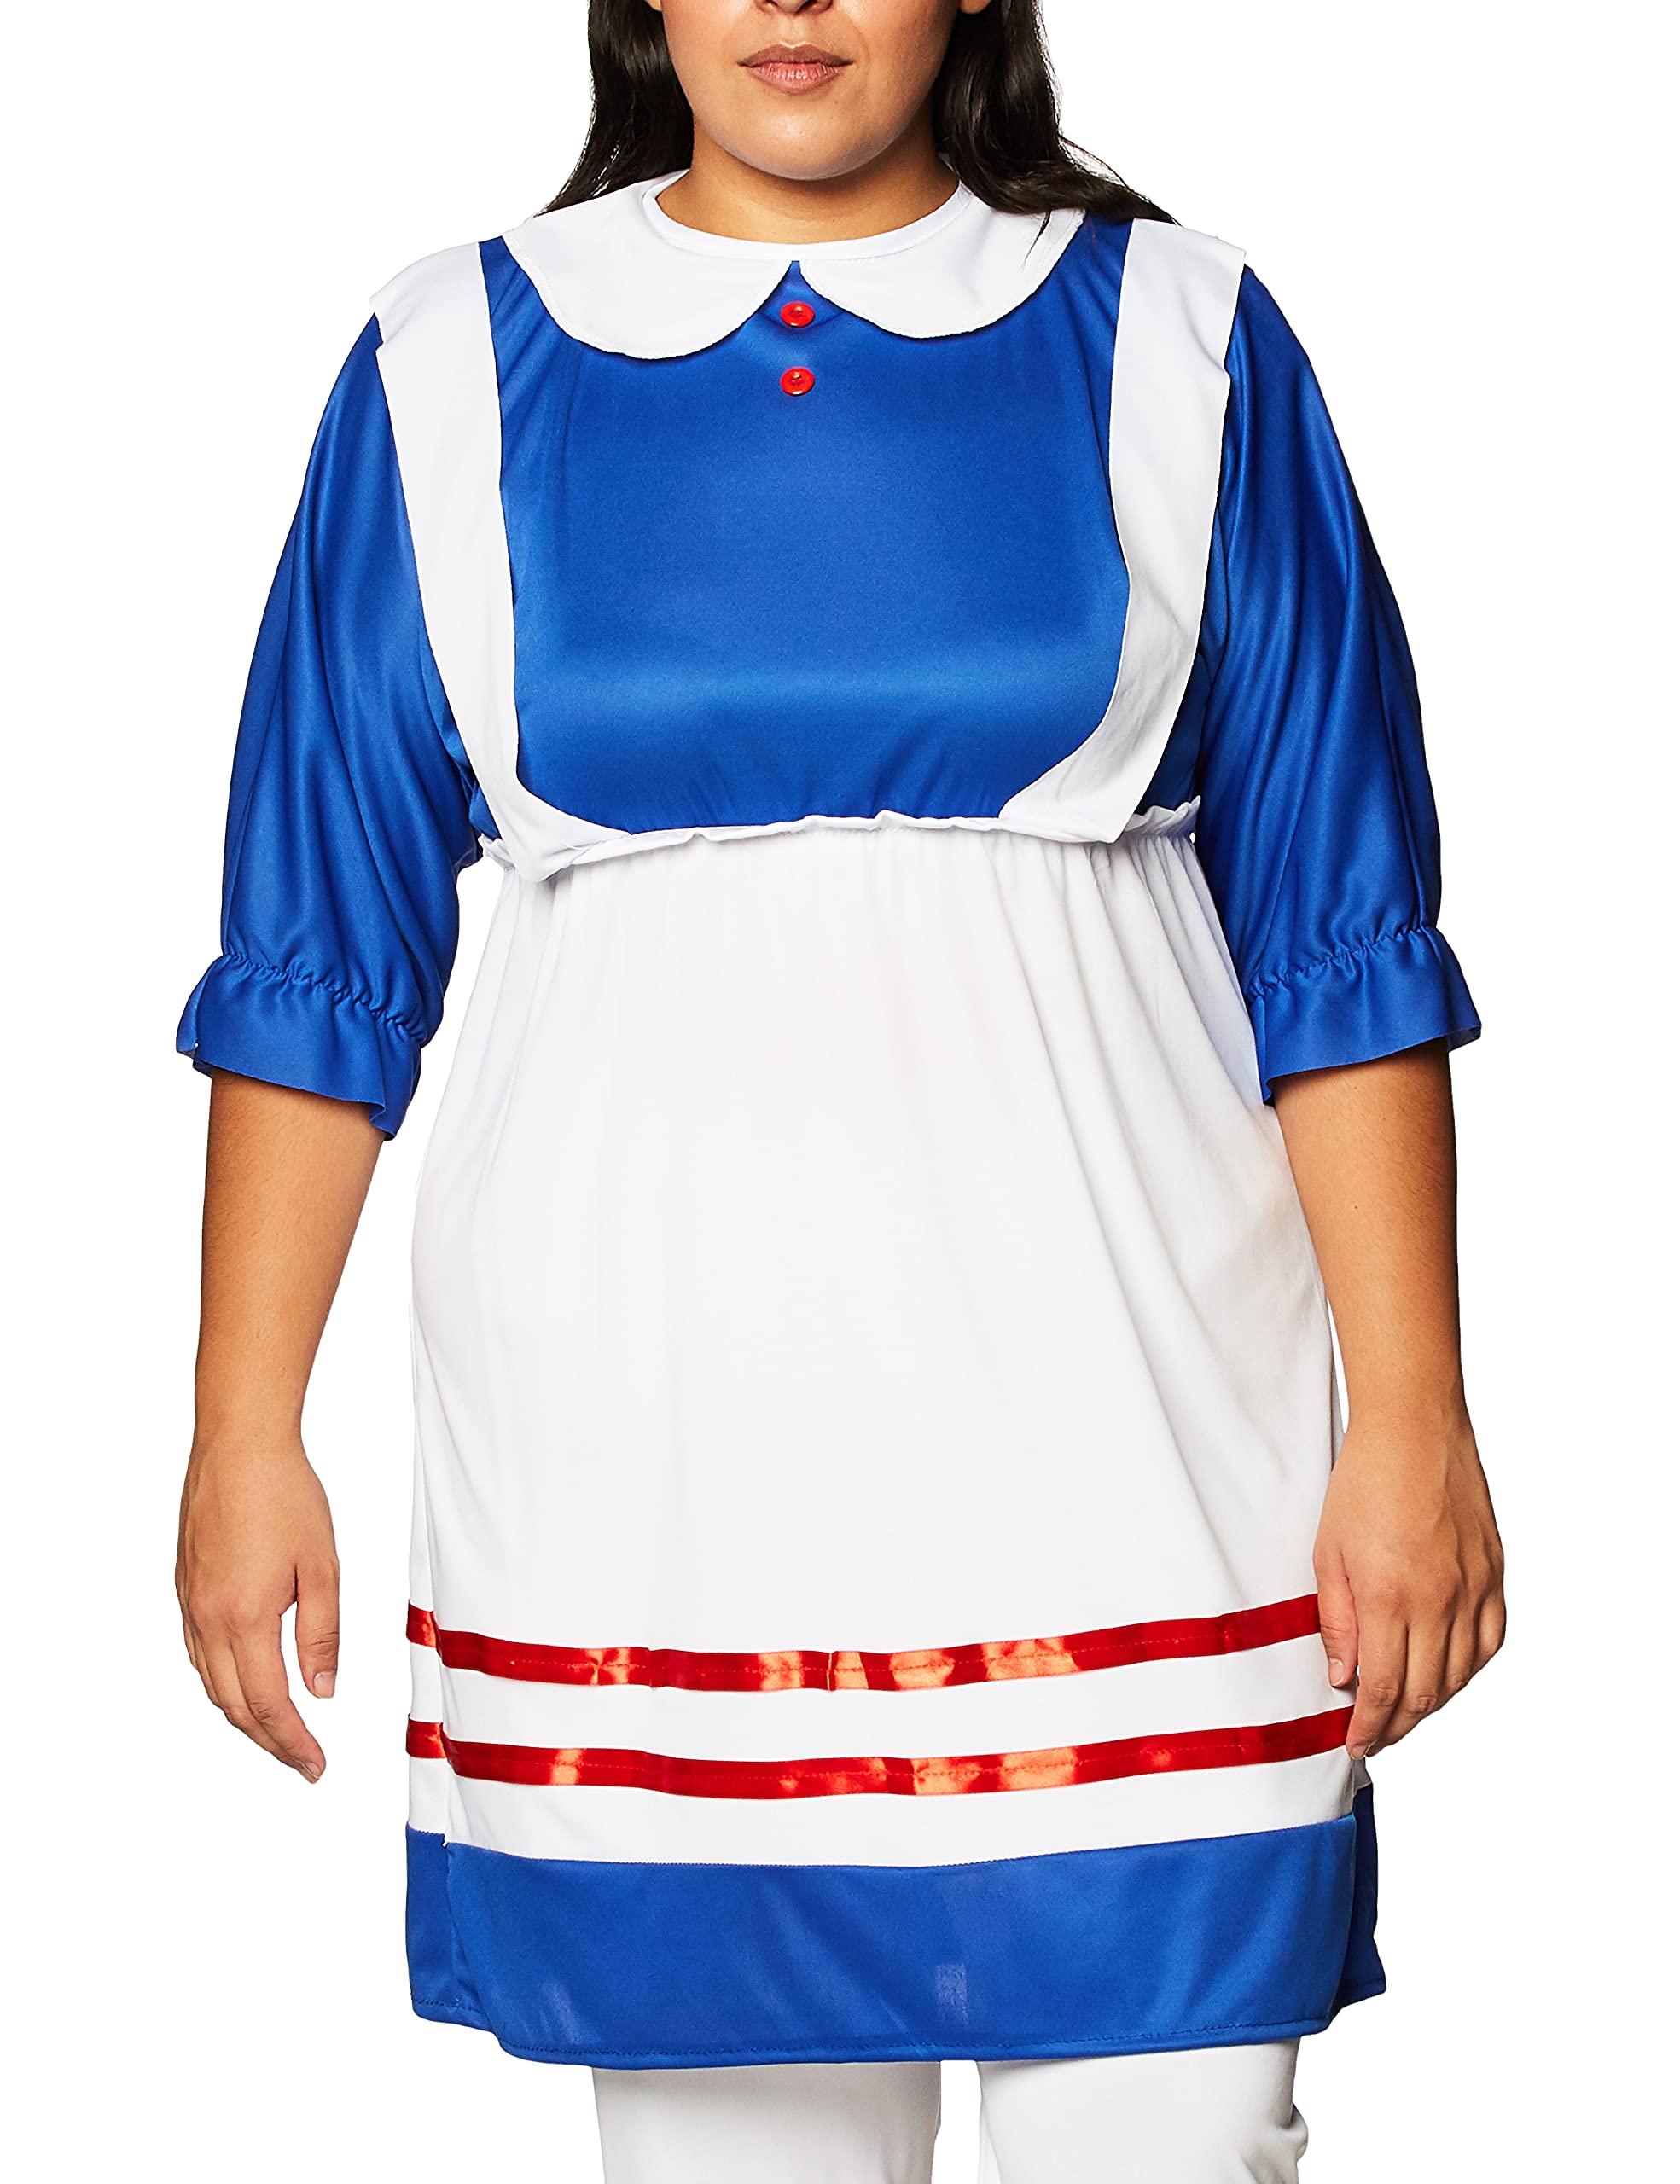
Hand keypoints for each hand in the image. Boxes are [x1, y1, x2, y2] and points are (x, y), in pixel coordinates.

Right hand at [177, 1437, 339, 1780]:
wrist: (239, 1445)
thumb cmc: (285, 1496)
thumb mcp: (323, 1568)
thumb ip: (322, 1635)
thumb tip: (322, 1691)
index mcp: (245, 1618)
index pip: (268, 1704)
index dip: (293, 1742)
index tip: (315, 1765)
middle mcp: (208, 1618)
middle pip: (233, 1704)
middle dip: (269, 1739)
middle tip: (302, 1759)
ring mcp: (191, 1603)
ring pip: (210, 1681)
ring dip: (243, 1713)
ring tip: (278, 1729)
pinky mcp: (186, 1587)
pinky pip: (198, 1651)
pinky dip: (221, 1679)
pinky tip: (242, 1679)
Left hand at [1314, 1409, 1504, 1759]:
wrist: (1415, 1429)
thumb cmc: (1363, 1483)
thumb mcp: (1328, 1552)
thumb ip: (1336, 1620)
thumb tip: (1342, 1677)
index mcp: (1389, 1596)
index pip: (1383, 1688)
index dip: (1369, 1725)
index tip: (1356, 1742)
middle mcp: (1438, 1600)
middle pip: (1425, 1692)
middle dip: (1397, 1724)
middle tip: (1375, 1736)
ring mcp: (1473, 1588)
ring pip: (1460, 1674)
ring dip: (1432, 1702)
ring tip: (1405, 1710)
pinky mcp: (1494, 1574)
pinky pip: (1489, 1641)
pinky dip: (1468, 1668)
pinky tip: (1448, 1673)